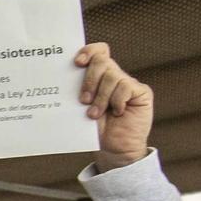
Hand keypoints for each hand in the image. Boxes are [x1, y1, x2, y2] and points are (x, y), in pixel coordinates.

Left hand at [77, 43, 152, 168]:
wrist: (112, 149)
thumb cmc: (93, 129)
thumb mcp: (79, 109)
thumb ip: (75, 92)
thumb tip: (58, 80)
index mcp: (98, 77)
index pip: (98, 52)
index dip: (88, 52)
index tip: (77, 63)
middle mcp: (114, 76)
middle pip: (102, 61)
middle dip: (89, 80)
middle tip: (83, 100)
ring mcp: (128, 84)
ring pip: (112, 76)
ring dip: (101, 97)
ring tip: (94, 114)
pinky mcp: (142, 92)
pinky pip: (126, 87)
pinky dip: (117, 101)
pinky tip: (117, 112)